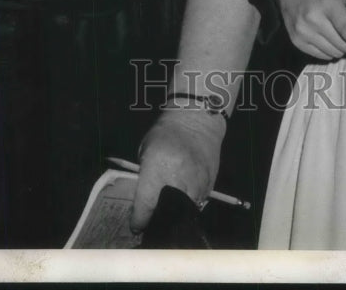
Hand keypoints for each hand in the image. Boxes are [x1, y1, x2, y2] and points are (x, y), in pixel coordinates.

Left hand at [130, 108, 225, 232]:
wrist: (196, 120)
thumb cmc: (165, 133)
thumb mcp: (146, 151)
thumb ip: (145, 177)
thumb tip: (143, 202)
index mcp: (157, 168)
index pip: (146, 205)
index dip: (140, 220)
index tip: (136, 226)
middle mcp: (178, 178)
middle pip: (167, 214)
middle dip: (158, 220)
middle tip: (152, 221)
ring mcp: (197, 183)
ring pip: (185, 212)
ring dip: (176, 214)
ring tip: (169, 210)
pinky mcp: (209, 184)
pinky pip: (198, 203)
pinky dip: (189, 203)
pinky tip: (183, 197)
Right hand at [275, 0, 345, 61]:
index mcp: (327, 3)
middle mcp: (312, 19)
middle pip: (343, 45)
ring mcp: (302, 31)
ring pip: (333, 52)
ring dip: (342, 47)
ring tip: (340, 32)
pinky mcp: (295, 39)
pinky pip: (320, 55)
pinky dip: (330, 50)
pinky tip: (329, 36)